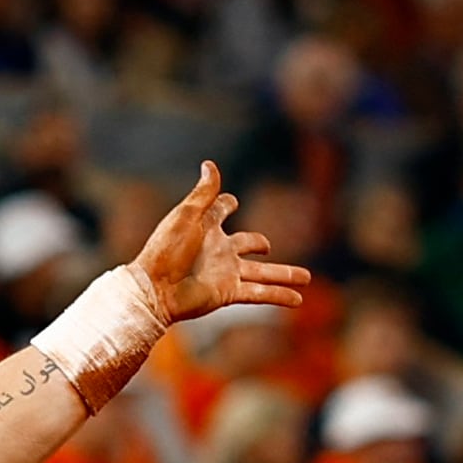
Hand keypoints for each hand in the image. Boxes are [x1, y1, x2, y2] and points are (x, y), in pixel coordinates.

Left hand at [132, 162, 309, 323]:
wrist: (155, 289)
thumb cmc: (165, 249)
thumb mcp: (186, 215)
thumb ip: (203, 193)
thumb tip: (210, 164)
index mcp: (206, 227)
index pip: (220, 211)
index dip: (226, 204)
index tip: (229, 201)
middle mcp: (219, 250)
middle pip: (248, 244)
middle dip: (259, 244)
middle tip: (267, 245)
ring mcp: (226, 272)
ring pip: (263, 272)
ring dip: (285, 274)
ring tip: (307, 277)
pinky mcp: (228, 292)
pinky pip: (260, 294)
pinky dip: (279, 296)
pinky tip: (298, 299)